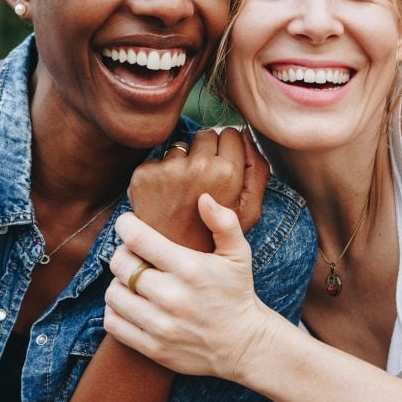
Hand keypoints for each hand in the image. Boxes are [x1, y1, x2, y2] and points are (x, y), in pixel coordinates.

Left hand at [104, 196, 279, 380]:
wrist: (245, 345)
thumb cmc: (237, 293)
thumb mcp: (239, 254)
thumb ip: (224, 223)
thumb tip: (203, 198)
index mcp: (189, 269)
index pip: (138, 239)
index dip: (125, 225)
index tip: (127, 223)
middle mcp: (172, 297)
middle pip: (121, 265)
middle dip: (122, 253)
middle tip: (132, 253)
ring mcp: (161, 325)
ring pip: (113, 294)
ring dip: (117, 282)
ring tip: (132, 280)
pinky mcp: (153, 348)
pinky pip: (113, 323)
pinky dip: (115, 310)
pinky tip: (130, 303)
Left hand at [128, 127, 268, 251]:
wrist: (174, 267)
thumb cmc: (215, 238)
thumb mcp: (248, 212)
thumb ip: (257, 171)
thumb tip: (245, 135)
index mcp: (227, 173)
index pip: (230, 133)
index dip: (228, 149)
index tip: (223, 168)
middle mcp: (197, 167)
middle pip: (205, 135)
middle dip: (205, 151)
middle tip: (202, 183)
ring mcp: (168, 171)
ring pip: (179, 146)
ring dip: (181, 162)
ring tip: (182, 194)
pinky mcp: (144, 176)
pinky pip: (156, 160)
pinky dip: (159, 175)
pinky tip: (164, 199)